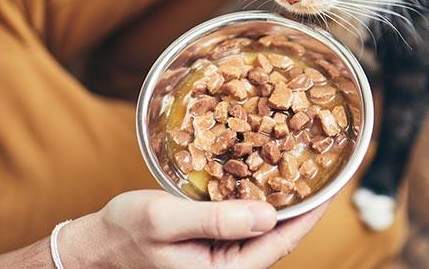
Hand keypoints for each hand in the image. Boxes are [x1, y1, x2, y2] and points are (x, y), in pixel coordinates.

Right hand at [57, 190, 328, 268]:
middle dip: (302, 205)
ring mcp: (221, 257)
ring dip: (282, 200)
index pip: (281, 242)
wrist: (97, 247)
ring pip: (264, 229)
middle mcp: (228, 267)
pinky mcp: (213, 245)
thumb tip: (267, 215)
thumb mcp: (165, 219)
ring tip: (301, 169)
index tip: (331, 187)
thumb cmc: (125, 234)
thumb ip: (215, 219)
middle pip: (279, 237)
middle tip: (322, 169)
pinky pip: (246, 224)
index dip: (310, 214)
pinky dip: (259, 200)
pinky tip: (263, 177)